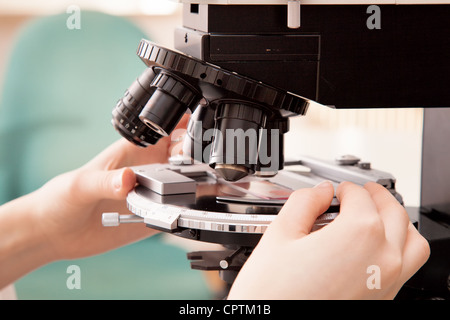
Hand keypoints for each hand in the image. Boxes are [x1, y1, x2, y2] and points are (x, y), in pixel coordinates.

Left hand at [28, 115, 188, 260]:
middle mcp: (148, 170)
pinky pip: (178, 211)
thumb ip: (106, 182)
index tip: (196, 134)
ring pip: (187, 183)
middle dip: (199, 157)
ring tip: (205, 187)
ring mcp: (152, 194)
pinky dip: (190, 209)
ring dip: (199, 184)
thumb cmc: (63, 198)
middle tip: (199, 167)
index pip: (168, 131)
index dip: (186, 127)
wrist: (56, 233)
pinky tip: (194, 210)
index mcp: (134, 151)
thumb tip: (128, 179)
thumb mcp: (82, 185)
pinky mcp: (153, 217)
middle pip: (186, 156)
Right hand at [228, 181, 429, 299]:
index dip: (346, 188)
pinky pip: (407, 267)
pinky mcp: (383, 301)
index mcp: (358, 235)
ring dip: (398, 222)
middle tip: (360, 192)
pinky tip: (376, 247)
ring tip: (377, 215)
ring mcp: (387, 283)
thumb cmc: (274, 293)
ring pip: (411, 242)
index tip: (337, 189)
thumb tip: (318, 192)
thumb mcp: (280, 235)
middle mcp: (381, 258)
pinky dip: (399, 248)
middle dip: (376, 196)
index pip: (360, 197)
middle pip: (394, 213)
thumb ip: (303, 203)